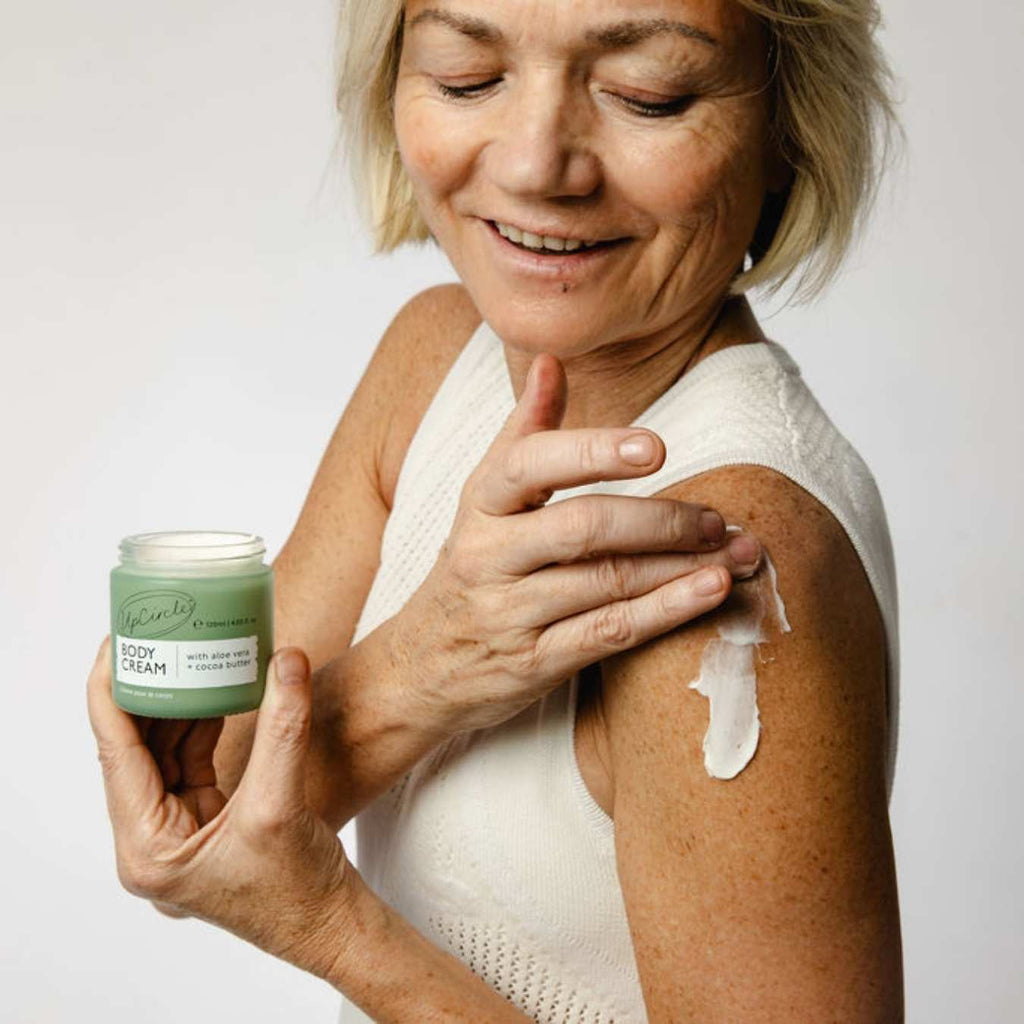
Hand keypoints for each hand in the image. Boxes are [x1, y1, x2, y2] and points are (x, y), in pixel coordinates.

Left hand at [87, 636, 351, 979]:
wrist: (329, 924)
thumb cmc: (296, 890)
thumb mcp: (281, 803)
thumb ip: (283, 728)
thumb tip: (287, 661)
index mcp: (146, 847)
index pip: (115, 753)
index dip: (112, 693)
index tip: (116, 644)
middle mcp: (150, 839)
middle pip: (133, 748)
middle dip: (147, 691)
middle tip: (155, 638)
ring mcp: (176, 829)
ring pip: (162, 750)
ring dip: (176, 704)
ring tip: (185, 655)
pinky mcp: (204, 819)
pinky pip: (190, 759)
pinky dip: (201, 723)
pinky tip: (213, 690)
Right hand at [395, 352, 764, 732]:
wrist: (419, 668)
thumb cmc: (471, 568)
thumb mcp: (482, 499)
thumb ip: (523, 432)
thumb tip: (551, 360)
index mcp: (479, 504)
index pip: (530, 465)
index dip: (592, 452)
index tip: (654, 447)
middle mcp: (488, 555)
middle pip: (582, 528)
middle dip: (660, 520)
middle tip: (716, 519)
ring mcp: (509, 613)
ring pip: (606, 582)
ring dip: (679, 566)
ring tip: (737, 553)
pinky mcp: (533, 663)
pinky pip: (608, 633)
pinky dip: (665, 612)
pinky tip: (708, 592)